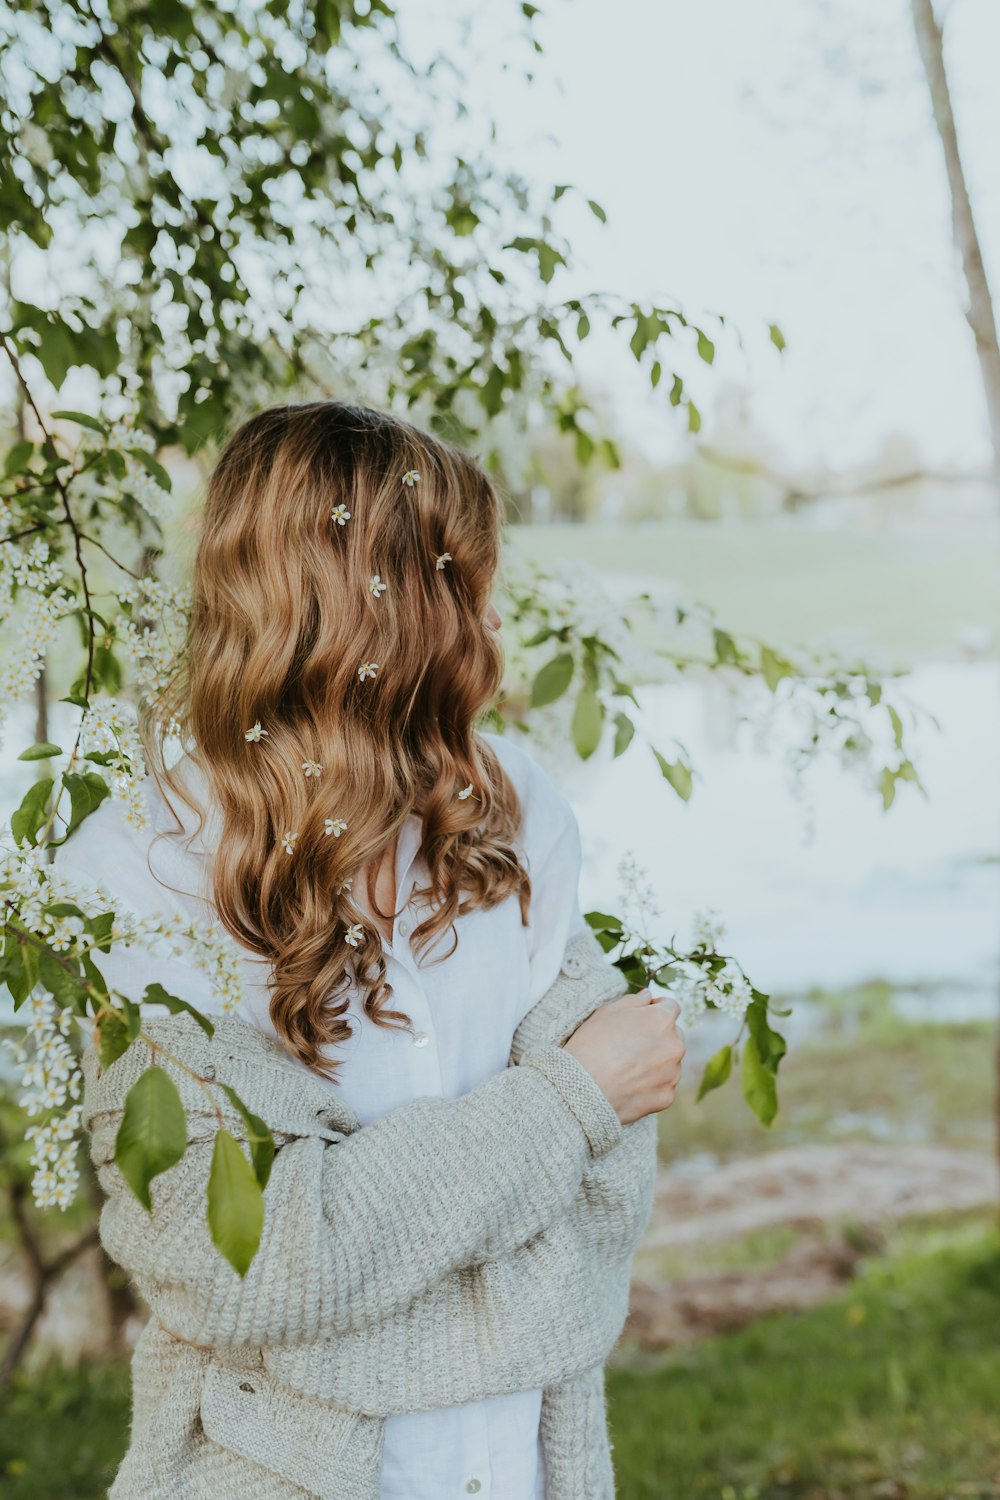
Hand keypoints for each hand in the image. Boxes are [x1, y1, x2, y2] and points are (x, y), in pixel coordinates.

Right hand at [563, 988, 684, 1125]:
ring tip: (628, 1067)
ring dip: (657, 1061)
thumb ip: (633, 1001)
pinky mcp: (667, 1096)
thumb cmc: (591, 1046)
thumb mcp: (607, 1012)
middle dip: (658, 1036)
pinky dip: (652, 1084)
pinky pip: (663, 1085)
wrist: (583, 1089)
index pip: (671, 1007)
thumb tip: (648, 996)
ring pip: (670, 1062)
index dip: (656, 1008)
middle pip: (674, 1035)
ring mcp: (673, 1073)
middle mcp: (674, 1045)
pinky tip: (630, 1084)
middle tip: (632, 1044)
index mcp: (661, 1020)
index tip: (644, 1016)